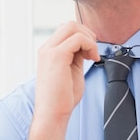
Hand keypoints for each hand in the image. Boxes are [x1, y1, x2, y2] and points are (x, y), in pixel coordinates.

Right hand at [28, 21, 98, 139]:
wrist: (52, 115)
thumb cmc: (62, 99)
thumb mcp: (71, 71)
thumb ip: (75, 56)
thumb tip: (85, 46)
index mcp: (48, 51)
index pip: (65, 30)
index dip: (82, 36)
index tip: (90, 52)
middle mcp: (46, 48)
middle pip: (69, 24)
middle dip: (87, 34)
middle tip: (93, 52)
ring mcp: (50, 51)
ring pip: (72, 26)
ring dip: (88, 39)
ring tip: (93, 56)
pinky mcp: (57, 56)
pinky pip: (78, 39)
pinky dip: (90, 45)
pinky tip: (93, 59)